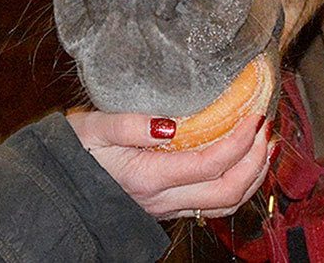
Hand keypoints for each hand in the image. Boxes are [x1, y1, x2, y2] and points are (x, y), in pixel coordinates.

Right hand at [66, 111, 270, 220]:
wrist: (58, 185)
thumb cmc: (73, 150)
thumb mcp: (93, 127)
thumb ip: (129, 124)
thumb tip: (170, 123)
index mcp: (148, 177)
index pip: (210, 164)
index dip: (239, 140)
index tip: (253, 114)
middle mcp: (163, 199)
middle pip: (228, 191)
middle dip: (255, 160)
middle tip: (265, 127)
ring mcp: (167, 208)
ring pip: (225, 204)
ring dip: (252, 175)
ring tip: (262, 145)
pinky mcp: (168, 208)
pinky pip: (213, 204)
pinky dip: (237, 183)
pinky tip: (240, 162)